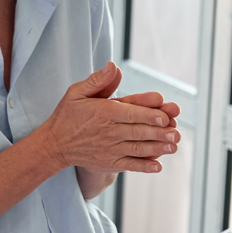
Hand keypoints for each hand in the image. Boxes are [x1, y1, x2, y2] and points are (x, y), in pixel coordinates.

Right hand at [40, 63, 179, 174]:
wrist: (55, 145)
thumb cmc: (68, 115)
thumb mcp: (77, 92)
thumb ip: (97, 81)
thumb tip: (113, 66)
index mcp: (104, 112)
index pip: (130, 112)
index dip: (148, 114)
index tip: (164, 116)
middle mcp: (109, 132)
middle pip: (138, 131)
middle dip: (159, 132)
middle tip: (176, 132)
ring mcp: (110, 149)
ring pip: (137, 148)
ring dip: (157, 148)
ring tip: (173, 146)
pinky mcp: (110, 162)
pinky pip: (130, 165)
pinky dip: (144, 166)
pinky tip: (158, 166)